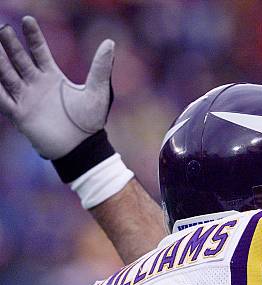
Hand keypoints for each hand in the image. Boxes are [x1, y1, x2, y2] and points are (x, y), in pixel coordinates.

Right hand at [0, 16, 113, 158]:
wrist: (83, 147)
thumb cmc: (90, 120)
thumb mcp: (97, 90)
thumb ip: (100, 66)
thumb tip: (110, 42)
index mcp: (53, 77)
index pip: (39, 52)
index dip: (33, 36)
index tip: (27, 20)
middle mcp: (36, 85)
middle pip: (19, 60)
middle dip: (10, 44)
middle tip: (0, 28)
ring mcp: (27, 99)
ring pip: (7, 75)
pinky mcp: (21, 114)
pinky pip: (3, 99)